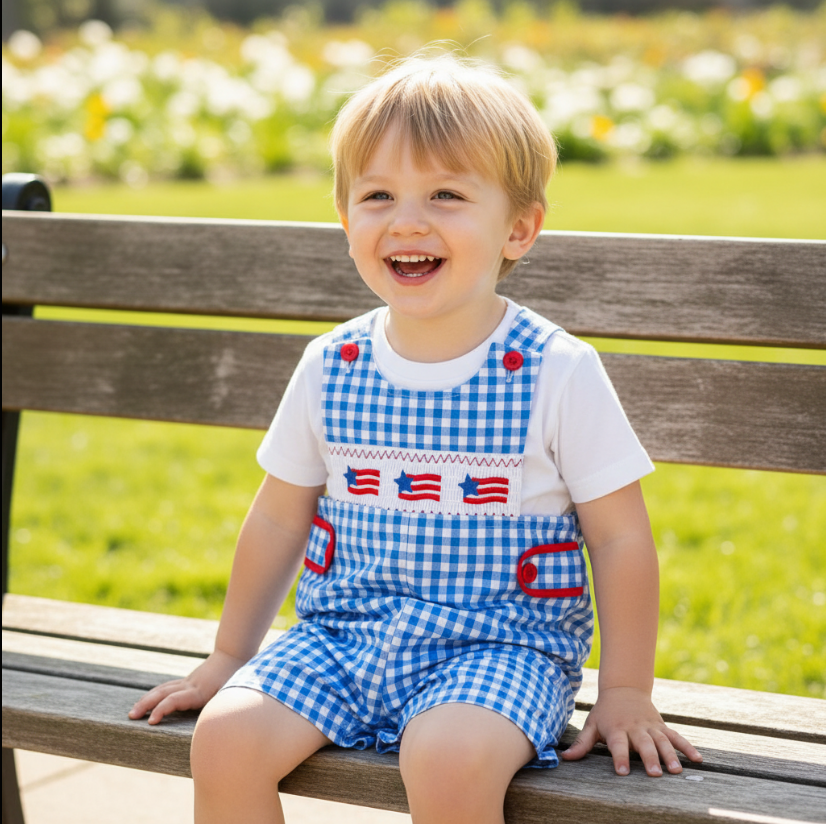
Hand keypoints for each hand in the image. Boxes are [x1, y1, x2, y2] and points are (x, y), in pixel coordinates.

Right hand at [128, 649, 246, 724]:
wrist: (235, 654)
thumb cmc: (237, 677)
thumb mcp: (233, 692)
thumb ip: (223, 705)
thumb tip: (219, 723)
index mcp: (200, 691)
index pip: (175, 700)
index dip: (162, 710)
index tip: (151, 721)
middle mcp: (190, 686)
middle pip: (163, 693)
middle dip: (146, 705)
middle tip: (131, 717)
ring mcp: (188, 682)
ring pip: (162, 689)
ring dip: (147, 699)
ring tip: (133, 711)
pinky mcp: (188, 681)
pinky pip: (168, 687)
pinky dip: (156, 694)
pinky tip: (148, 701)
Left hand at [561, 686, 702, 775]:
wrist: (623, 688)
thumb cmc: (605, 711)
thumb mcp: (592, 724)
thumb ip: (582, 743)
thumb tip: (565, 758)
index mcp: (616, 729)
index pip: (618, 744)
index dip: (620, 757)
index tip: (623, 772)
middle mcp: (635, 728)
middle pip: (643, 744)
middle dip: (649, 758)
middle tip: (654, 774)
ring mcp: (650, 727)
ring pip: (662, 741)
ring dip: (670, 755)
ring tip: (676, 771)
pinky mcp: (662, 726)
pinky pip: (676, 736)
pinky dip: (687, 747)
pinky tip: (698, 759)